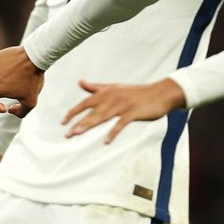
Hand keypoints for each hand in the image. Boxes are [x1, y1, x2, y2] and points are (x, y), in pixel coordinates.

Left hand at [63, 78, 184, 143]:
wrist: (160, 93)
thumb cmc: (136, 93)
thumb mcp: (114, 87)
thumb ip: (96, 87)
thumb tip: (80, 82)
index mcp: (106, 92)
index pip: (85, 103)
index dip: (74, 112)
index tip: (63, 122)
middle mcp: (112, 98)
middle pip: (92, 111)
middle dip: (78, 122)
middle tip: (67, 134)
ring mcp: (123, 105)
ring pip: (103, 116)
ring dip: (89, 125)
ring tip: (78, 133)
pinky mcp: (134, 112)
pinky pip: (121, 123)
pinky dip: (113, 132)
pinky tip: (106, 141)